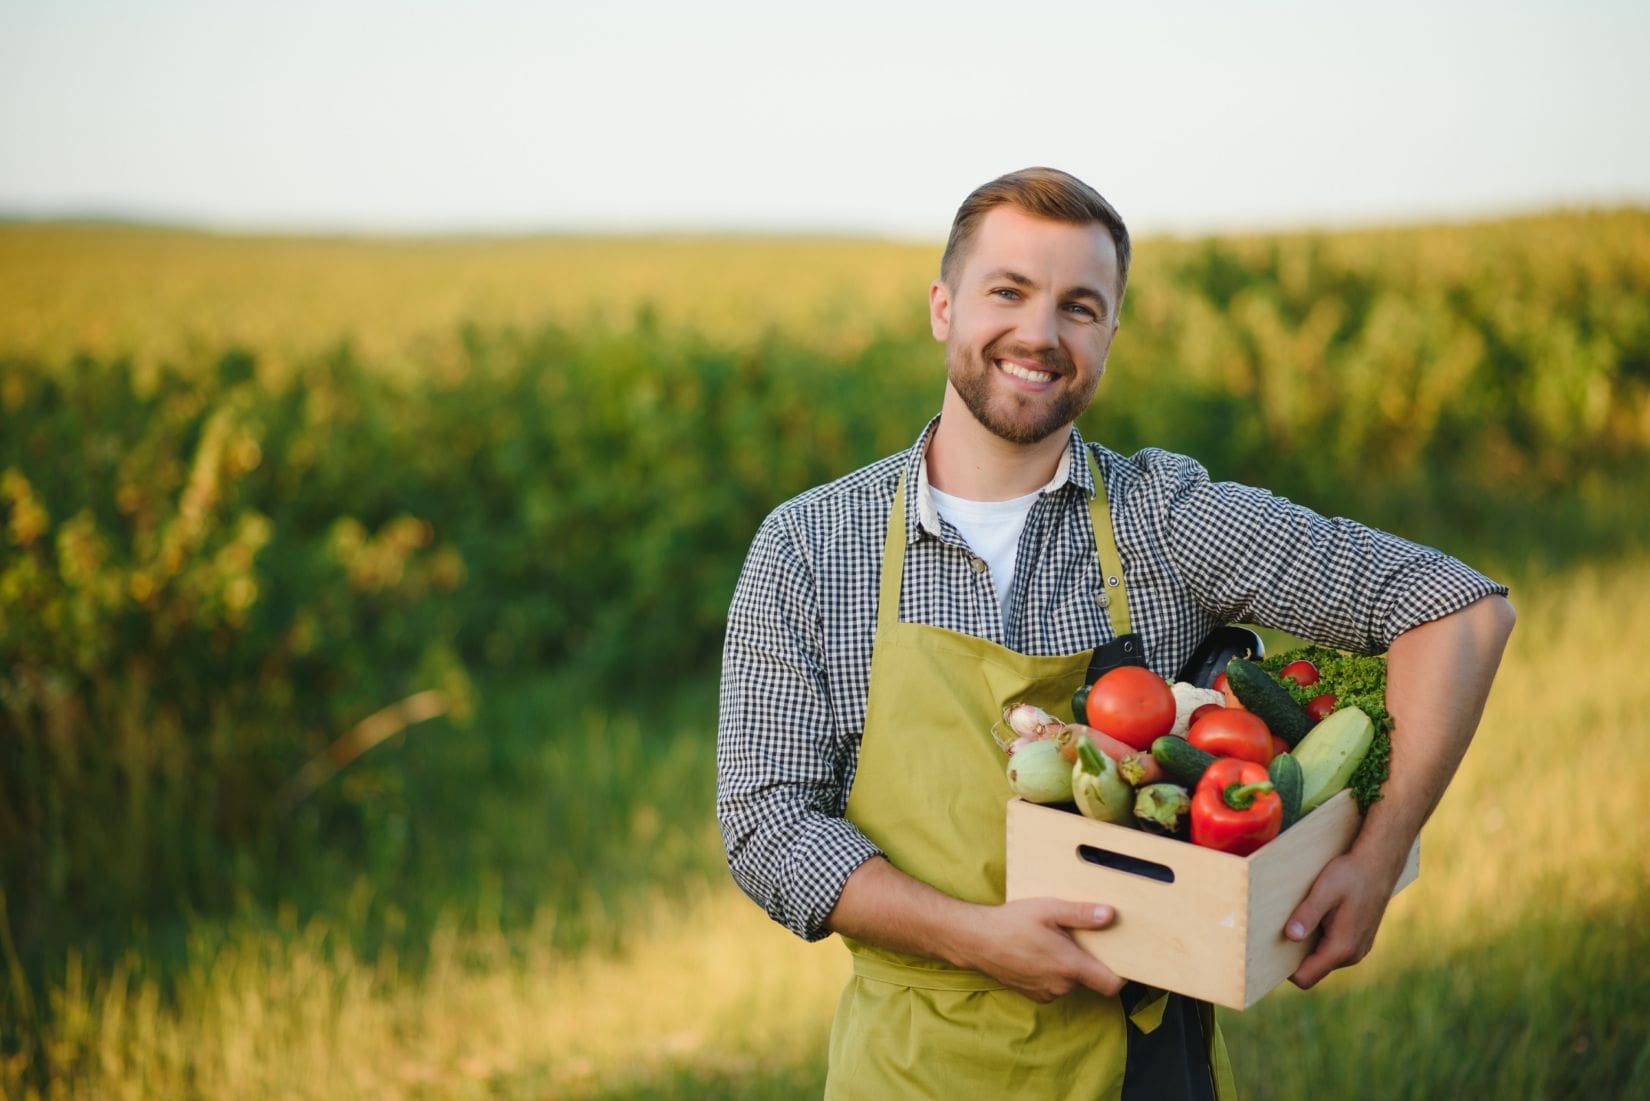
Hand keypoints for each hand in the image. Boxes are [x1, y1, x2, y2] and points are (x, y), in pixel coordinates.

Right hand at [957, 897, 1123, 1002]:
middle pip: (1090, 979)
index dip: (1121, 974)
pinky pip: (1055, 987)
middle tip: (1074, 936)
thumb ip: (1081, 914)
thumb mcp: (1048, 909)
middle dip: (1087, 960)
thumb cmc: (1012, 922)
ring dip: (1068, 967)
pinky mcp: (1034, 995)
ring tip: (1051, 942)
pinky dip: (1053, 973)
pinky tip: (1038, 954)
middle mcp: (1061, 986)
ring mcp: (1046, 993)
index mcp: (1070, 965)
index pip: (1111, 984)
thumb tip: (1110, 915)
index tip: (1119, 957)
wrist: (975, 940)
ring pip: (1071, 982)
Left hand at [1284, 850, 1399, 988]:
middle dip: (1294, 957)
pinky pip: (1332, 950)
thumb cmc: (1350, 875)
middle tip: (1279, 931)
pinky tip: (1315, 918)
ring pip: (1322, 960)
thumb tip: (1290, 936)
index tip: (1271, 950)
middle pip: (1313, 970)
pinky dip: (1320, 940)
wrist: (1379, 865)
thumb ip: (1308, 914)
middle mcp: (1352, 955)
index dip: (1286, 970)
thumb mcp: (1325, 890)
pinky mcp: (1358, 942)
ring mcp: (1357, 950)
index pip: (1305, 978)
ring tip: (1298, 920)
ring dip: (1308, 946)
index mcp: (1342, 948)